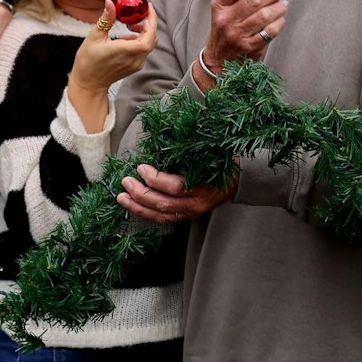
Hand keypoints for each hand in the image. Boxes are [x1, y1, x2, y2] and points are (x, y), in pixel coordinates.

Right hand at [70, 0, 156, 94]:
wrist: (89, 83)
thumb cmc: (88, 60)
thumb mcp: (95, 37)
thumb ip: (106, 19)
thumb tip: (110, 2)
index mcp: (126, 50)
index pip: (149, 35)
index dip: (152, 21)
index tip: (149, 8)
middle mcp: (135, 59)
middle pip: (152, 39)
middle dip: (149, 24)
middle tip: (139, 15)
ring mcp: (137, 64)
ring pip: (149, 45)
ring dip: (145, 33)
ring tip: (130, 26)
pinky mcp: (135, 67)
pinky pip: (144, 51)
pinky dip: (141, 41)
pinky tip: (127, 37)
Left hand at [116, 162, 235, 223]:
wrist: (238, 181)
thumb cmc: (222, 163)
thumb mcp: (209, 154)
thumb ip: (189, 153)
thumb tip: (162, 141)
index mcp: (204, 186)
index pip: (175, 187)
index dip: (155, 179)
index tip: (141, 167)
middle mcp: (197, 203)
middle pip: (164, 203)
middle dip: (140, 193)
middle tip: (126, 181)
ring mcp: (192, 212)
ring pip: (161, 215)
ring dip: (138, 207)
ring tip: (122, 197)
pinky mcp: (187, 217)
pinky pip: (164, 219)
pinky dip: (147, 213)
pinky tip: (134, 206)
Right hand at [204, 0, 286, 78]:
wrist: (219, 60)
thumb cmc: (226, 28)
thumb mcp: (225, 7)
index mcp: (218, 5)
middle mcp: (225, 19)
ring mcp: (236, 35)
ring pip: (264, 15)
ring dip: (279, 6)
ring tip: (283, 1)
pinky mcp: (248, 48)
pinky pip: (270, 31)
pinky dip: (279, 22)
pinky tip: (281, 17)